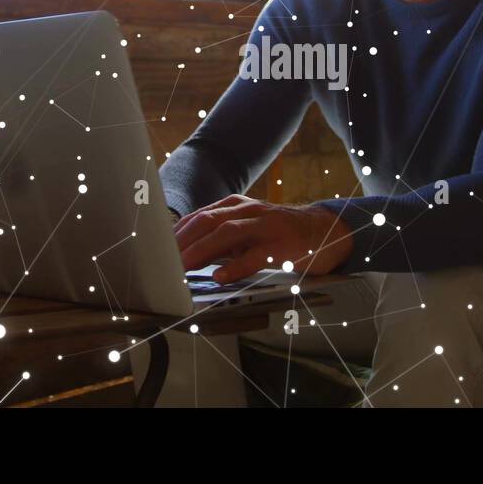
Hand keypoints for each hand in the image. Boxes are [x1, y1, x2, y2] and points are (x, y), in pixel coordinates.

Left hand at [175, 195, 353, 283]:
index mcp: (237, 206)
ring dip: (201, 251)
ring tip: (183, 268)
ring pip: (227, 233)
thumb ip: (221, 240)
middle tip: (163, 262)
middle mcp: (249, 211)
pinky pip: (256, 255)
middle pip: (208, 221)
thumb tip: (186, 257)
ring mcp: (266, 226)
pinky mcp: (282, 245)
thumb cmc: (279, 234)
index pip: (199, 216)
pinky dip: (236, 266)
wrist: (325, 230)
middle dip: (183, 241)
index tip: (157, 251)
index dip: (176, 233)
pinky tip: (220, 277)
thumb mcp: (248, 230)